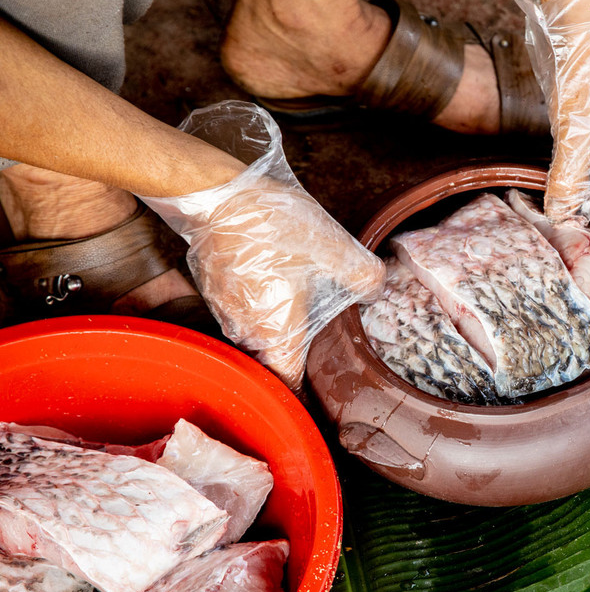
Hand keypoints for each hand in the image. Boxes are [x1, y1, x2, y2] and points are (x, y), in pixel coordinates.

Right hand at [142, 102, 383, 389]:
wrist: (217, 197)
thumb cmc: (274, 227)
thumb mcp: (335, 250)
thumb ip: (364, 278)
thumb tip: (375, 293)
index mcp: (276, 333)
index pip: (288, 383)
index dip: (303, 394)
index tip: (319, 391)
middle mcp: (245, 331)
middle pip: (272, 357)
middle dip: (294, 348)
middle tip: (319, 329)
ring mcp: (223, 311)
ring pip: (255, 331)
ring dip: (274, 321)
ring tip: (297, 295)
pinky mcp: (212, 289)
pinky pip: (240, 308)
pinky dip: (257, 300)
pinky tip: (272, 274)